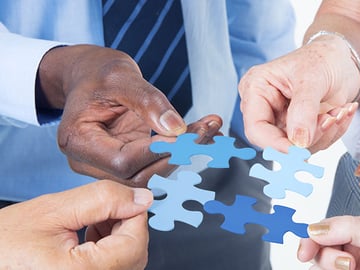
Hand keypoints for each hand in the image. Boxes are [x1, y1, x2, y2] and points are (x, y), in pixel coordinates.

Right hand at [0, 180, 152, 269]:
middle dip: (126, 225)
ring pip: (127, 261)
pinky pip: (114, 269)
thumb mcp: (54, 210)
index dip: (135, 214)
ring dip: (119, 237)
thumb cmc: (5, 243)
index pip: (135, 242)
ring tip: (92, 222)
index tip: (125, 198)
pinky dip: (111, 249)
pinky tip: (90, 237)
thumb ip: (103, 200)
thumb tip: (142, 197)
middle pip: (134, 254)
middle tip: (103, 209)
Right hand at [37, 45, 221, 186]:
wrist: (91, 76)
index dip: (158, 151)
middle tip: (208, 127)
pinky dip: (183, 149)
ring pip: (153, 172)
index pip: (123, 162)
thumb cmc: (98, 72)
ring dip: (186, 152)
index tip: (188, 133)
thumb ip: (146, 101)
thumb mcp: (120, 77)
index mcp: (78, 141)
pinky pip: (157, 162)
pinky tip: (204, 133)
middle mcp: (90, 161)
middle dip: (178, 153)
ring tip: (211, 126)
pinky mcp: (128, 162)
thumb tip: (176, 129)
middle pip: (140, 173)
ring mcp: (108, 166)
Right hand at [238, 36, 358, 152]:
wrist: (343, 59)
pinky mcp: (300, 130)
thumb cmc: (322, 58)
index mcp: (257, 89)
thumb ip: (304, 110)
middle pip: (278, 142)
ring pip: (299, 147)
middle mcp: (266, 108)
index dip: (276, 144)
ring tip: (341, 110)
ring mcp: (283, 121)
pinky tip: (341, 113)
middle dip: (310, 136)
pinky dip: (332, 133)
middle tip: (332, 118)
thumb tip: (299, 141)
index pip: (256, 128)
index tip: (301, 148)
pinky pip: (314, 144)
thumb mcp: (312, 77)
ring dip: (326, 133)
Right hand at [297, 216, 359, 269]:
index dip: (312, 238)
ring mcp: (346, 268)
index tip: (305, 252)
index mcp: (358, 231)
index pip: (325, 228)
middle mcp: (349, 250)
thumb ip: (349, 227)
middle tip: (346, 266)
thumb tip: (315, 228)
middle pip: (317, 248)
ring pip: (318, 265)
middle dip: (326, 257)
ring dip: (329, 269)